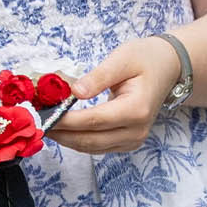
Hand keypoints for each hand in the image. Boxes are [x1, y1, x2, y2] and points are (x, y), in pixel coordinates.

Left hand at [45, 35, 181, 153]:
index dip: (65, 120)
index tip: (42, 115)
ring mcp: (134, 139)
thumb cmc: (146, 58)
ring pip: (92, 148)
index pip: (94, 120)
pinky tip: (64, 129)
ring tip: (45, 125)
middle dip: (61, 134)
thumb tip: (73, 93)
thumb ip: (98, 76)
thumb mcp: (122, 58)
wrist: (170, 67)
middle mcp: (137, 130)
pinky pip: (98, 147)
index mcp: (137, 109)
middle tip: (36, 123)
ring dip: (67, 139)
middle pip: (90, 140)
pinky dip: (78, 140)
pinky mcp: (129, 142)